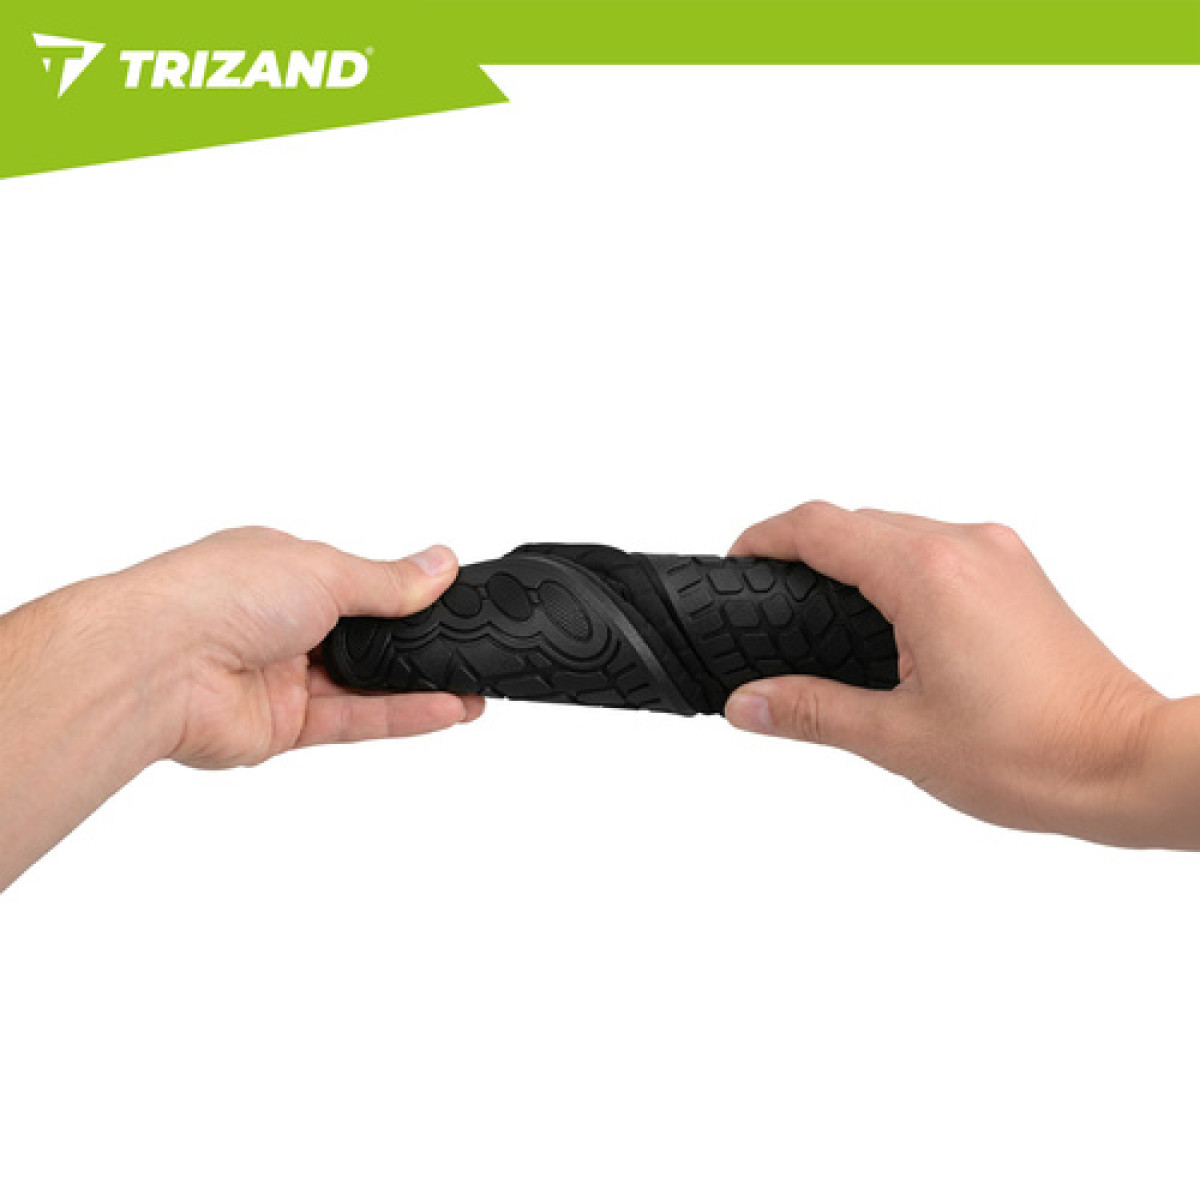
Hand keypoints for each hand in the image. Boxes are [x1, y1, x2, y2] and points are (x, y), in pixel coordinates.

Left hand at [123, 527, 484, 767]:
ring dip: (419, 686)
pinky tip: (446, 709)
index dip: (404, 594)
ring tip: (474, 688)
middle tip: (469, 650)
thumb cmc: (216, 595)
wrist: (156, 665)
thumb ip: (390, 582)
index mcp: (284, 569)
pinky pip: (353, 720)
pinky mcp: (282, 726)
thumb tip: (439, 564)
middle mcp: (282, 621)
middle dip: (415, 646)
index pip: (359, 582)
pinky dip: (401, 716)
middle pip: (365, 638)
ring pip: (365, 684)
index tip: (451, 602)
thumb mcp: (326, 570)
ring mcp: (282, 676)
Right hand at [723, 503, 1177, 847]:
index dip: (764, 538)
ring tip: (824, 617)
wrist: (1128, 765)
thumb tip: (747, 703)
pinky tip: (889, 624)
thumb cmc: (1038, 755)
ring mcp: (999, 554)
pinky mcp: (1018, 573)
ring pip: (898, 530)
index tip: (736, 562)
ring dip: (853, 561)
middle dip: (804, 552)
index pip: (818, 526)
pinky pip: (937, 547)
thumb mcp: (899, 739)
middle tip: (772, 602)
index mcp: (928, 574)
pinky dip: (897, 570)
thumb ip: (809, 712)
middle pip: (856, 521)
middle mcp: (966, 546)